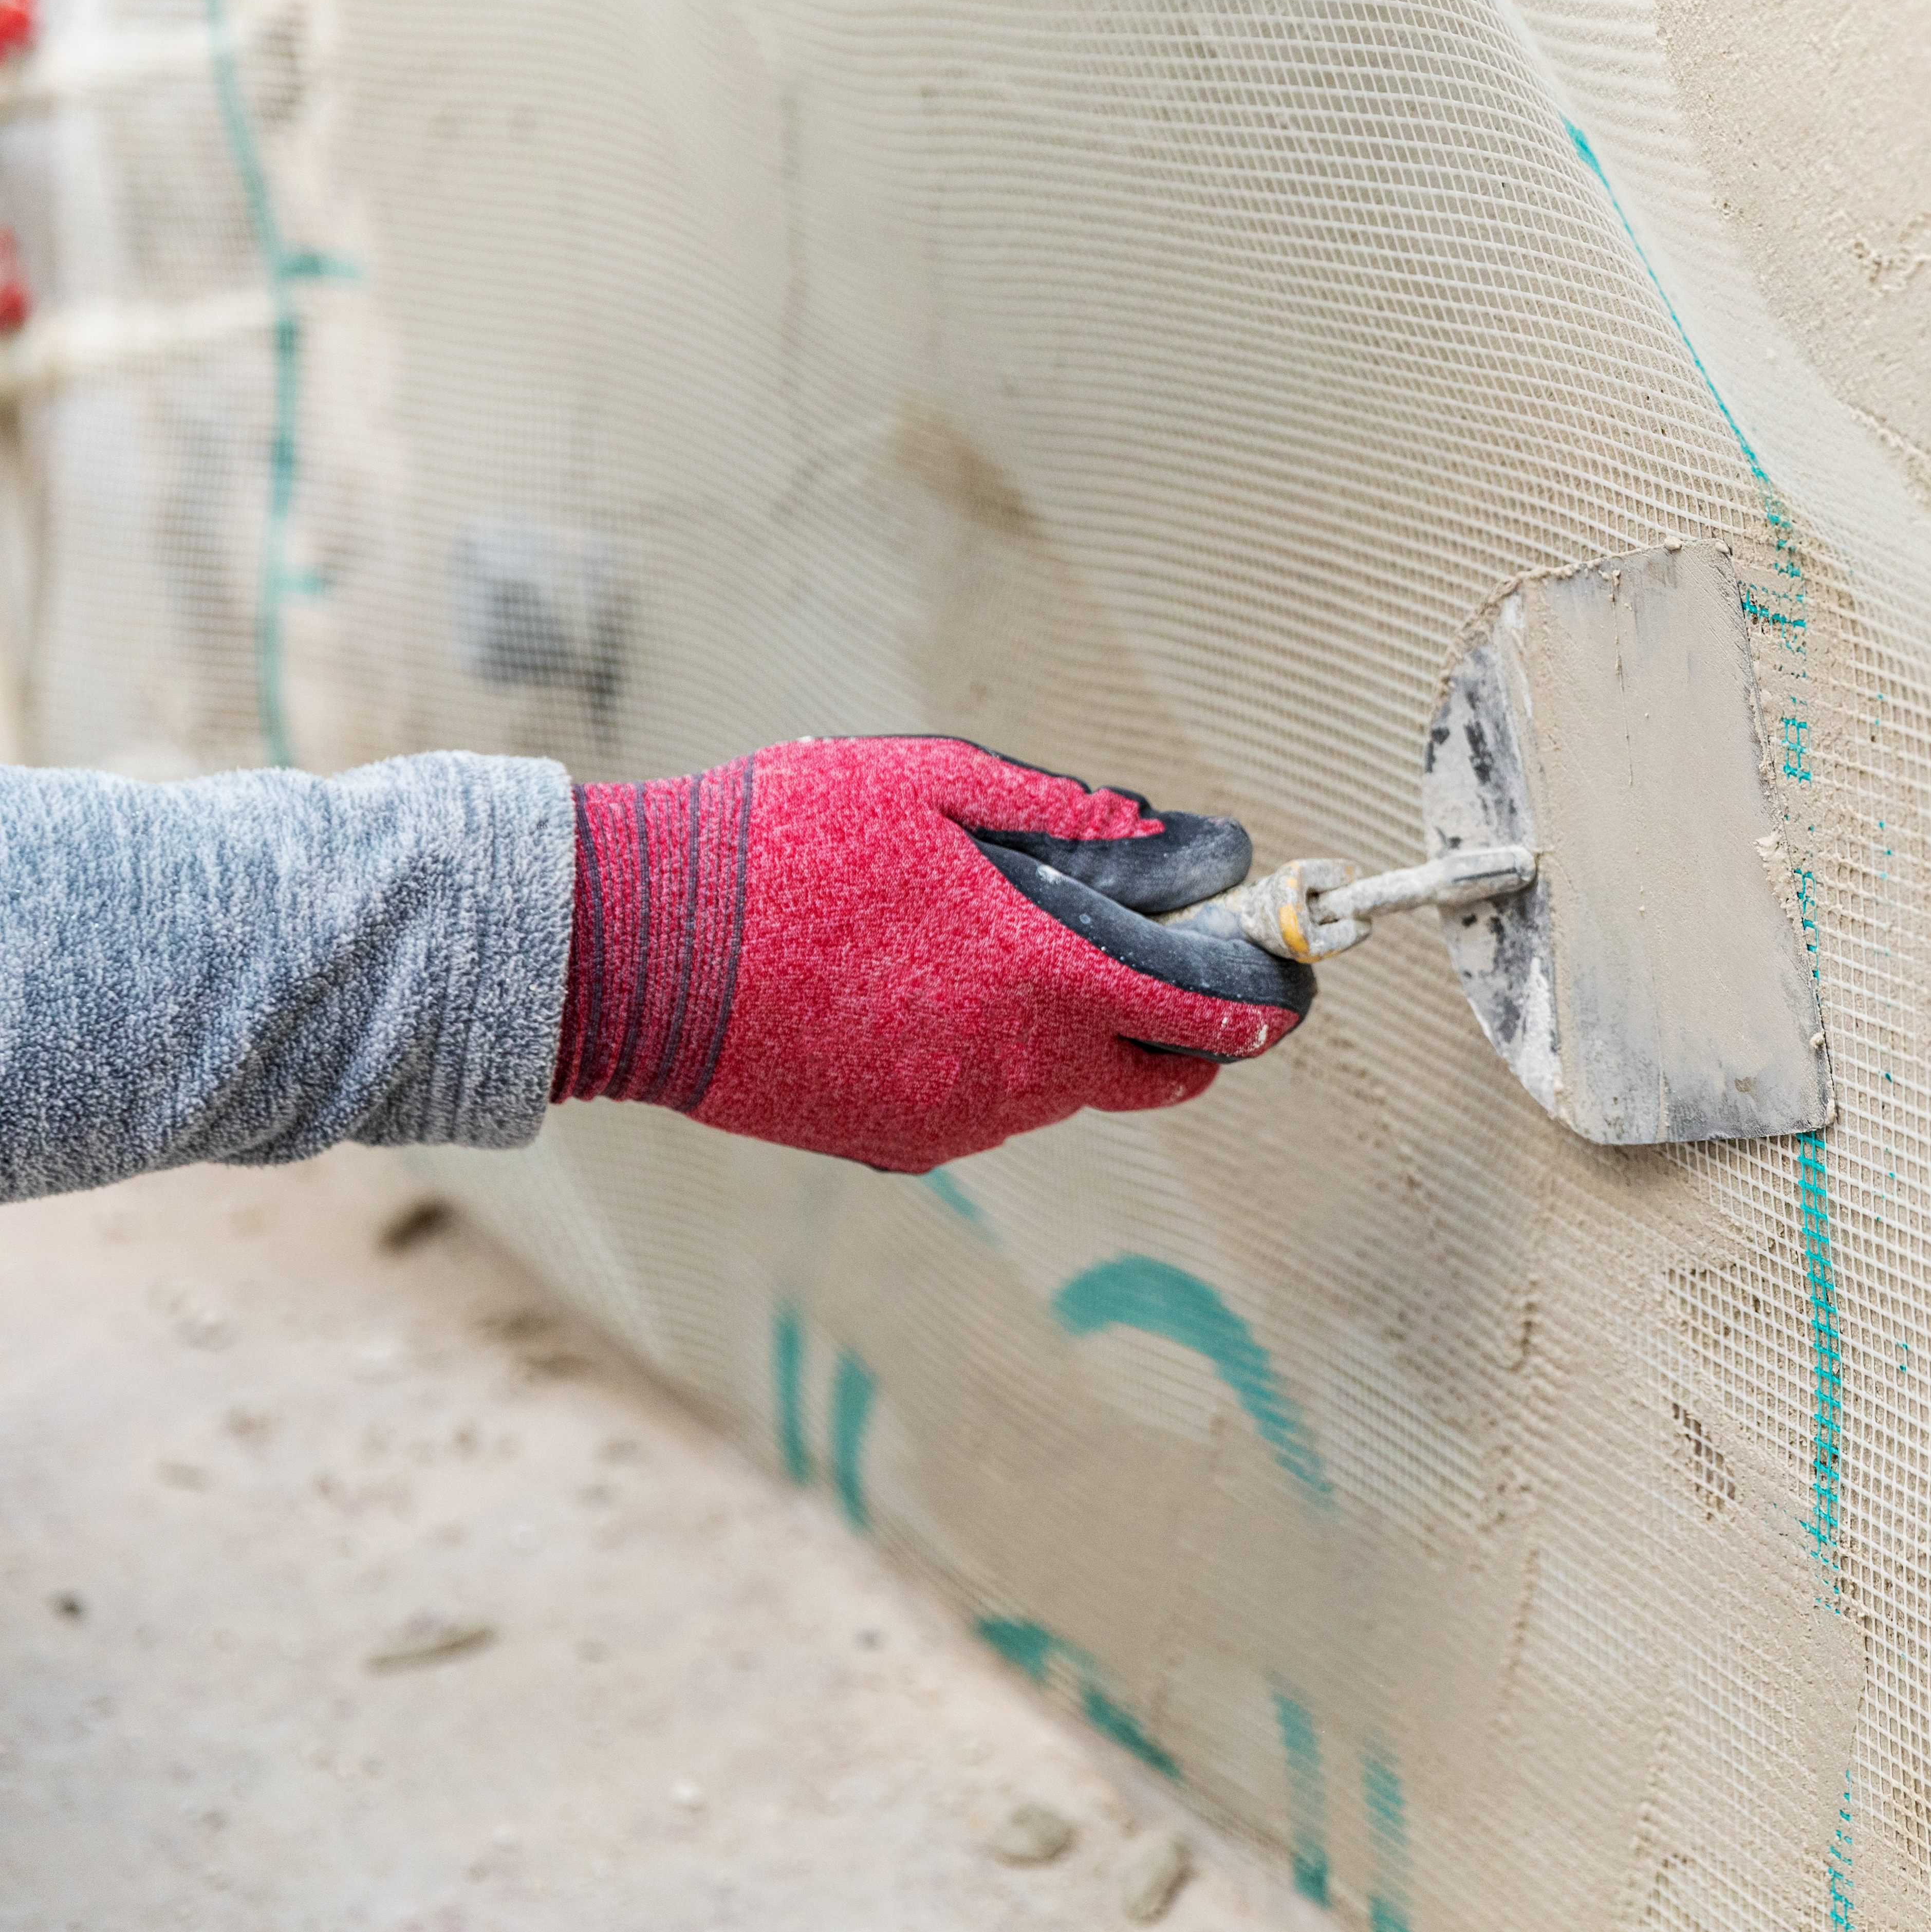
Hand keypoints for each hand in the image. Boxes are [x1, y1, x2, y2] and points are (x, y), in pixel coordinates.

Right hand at [553, 737, 1308, 1172]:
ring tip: (1011, 950)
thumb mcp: (935, 786)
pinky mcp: (904, 1145)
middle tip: (1166, 956)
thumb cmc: (786, 846)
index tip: (1291, 975)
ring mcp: (962, 1118)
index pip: (1211, 1014)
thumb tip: (1180, 841)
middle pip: (1163, 1072)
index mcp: (1048, 977)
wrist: (639, 954)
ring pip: (1074, 1089)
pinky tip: (936, 995)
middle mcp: (1022, 1069)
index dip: (1268, 997)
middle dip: (1187, 1023)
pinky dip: (1001, 1061)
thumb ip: (1072, 818)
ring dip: (1081, 1034)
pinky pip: (994, 1106)